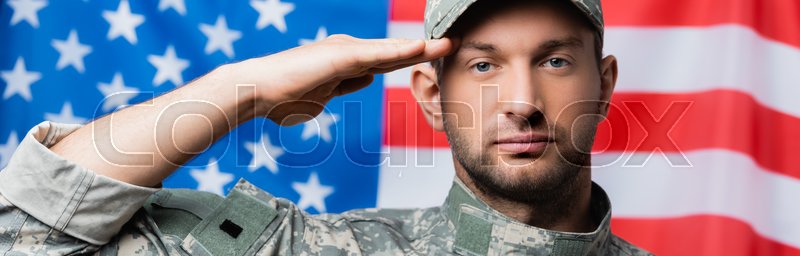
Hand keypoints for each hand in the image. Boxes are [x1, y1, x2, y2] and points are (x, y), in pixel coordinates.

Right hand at [227, 34, 455, 125]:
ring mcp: (345, 52)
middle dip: (426, 49)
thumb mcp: (326, 93)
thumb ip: (347, 84)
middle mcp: (349, 51)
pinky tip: (420, 47)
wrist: (257, 93)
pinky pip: (375, 54)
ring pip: (390, 50)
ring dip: (421, 46)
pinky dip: (398, 50)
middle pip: (396, 52)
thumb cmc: (284, 97)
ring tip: (448, 43)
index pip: (389, 61)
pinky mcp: (339, 56)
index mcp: (348, 62)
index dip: (414, 58)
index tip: (438, 57)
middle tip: (454, 43)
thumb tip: (367, 78)